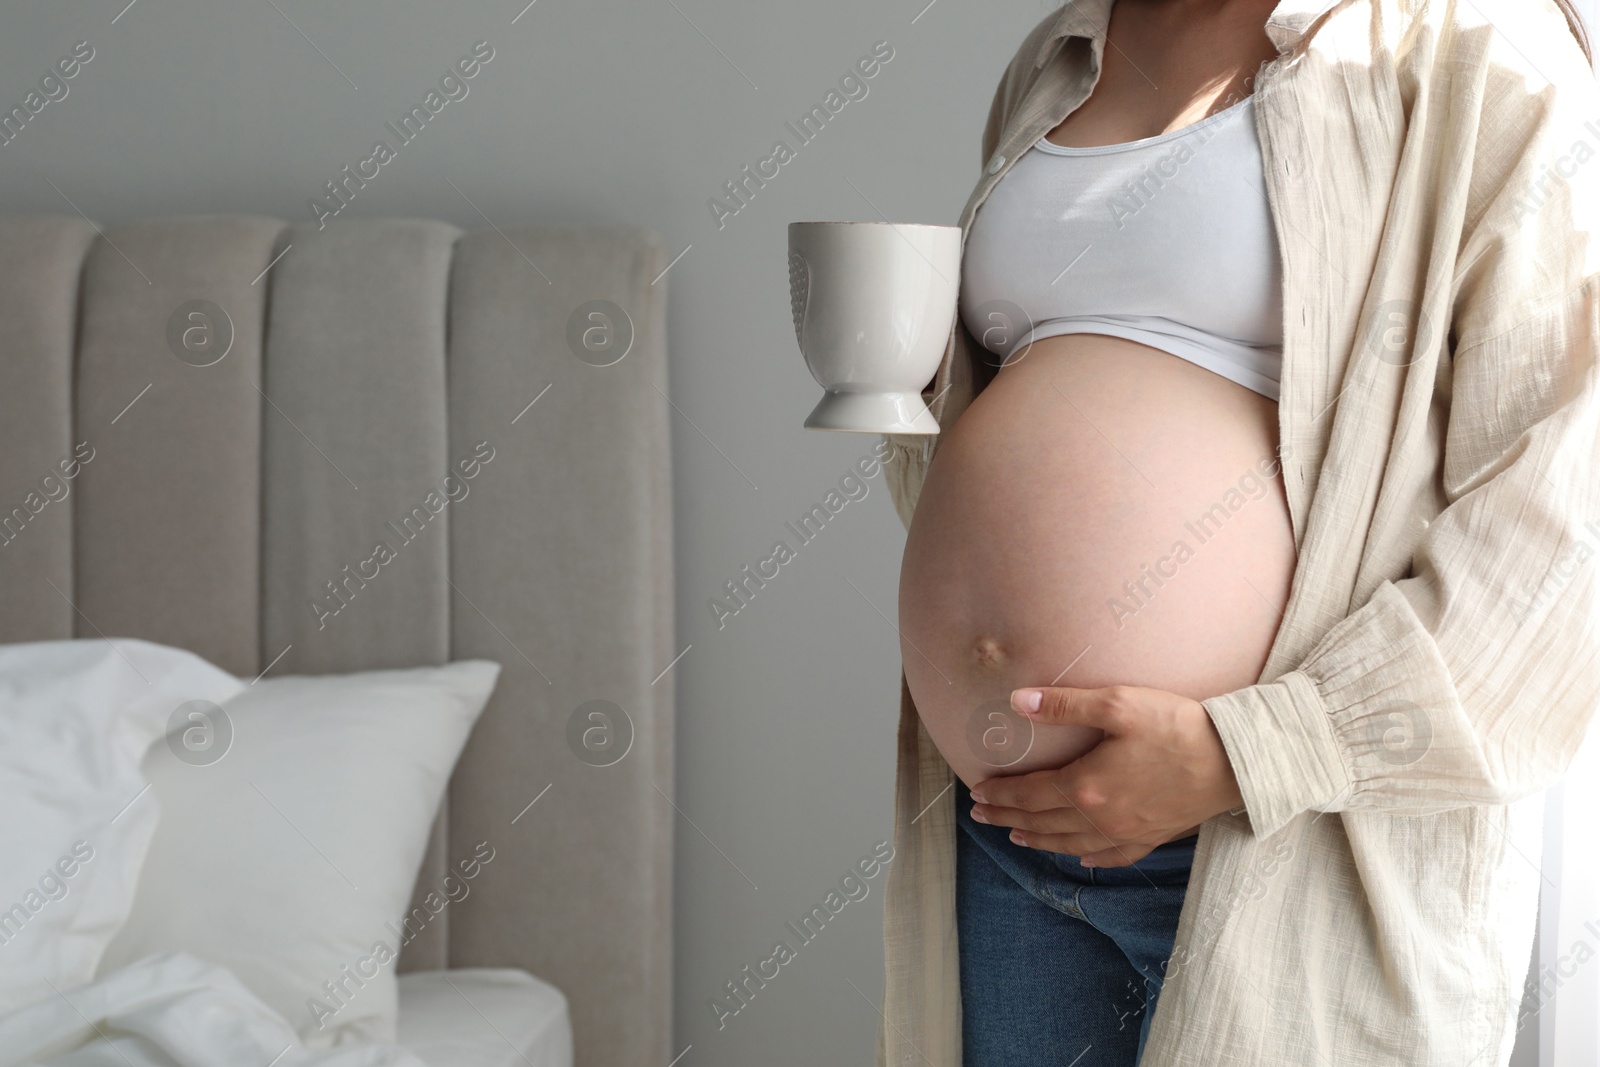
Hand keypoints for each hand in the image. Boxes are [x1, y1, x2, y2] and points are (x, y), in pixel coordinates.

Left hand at [967, 684, 1242, 866]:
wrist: (1236, 761)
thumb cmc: (1177, 726)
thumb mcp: (1118, 704)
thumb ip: (1065, 705)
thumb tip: (1017, 702)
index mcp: (1086, 786)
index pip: (1029, 794)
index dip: (1000, 793)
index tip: (976, 791)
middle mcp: (1101, 818)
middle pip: (1042, 822)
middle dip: (1007, 818)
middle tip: (980, 816)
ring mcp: (1128, 832)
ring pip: (1070, 843)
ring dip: (1038, 840)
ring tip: (1015, 837)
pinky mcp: (1154, 837)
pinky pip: (1113, 856)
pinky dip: (1089, 859)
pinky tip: (1080, 858)